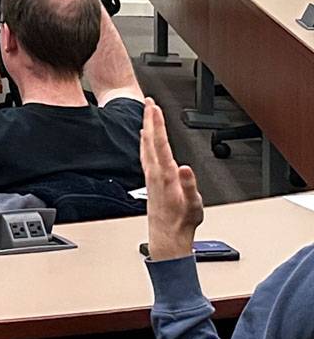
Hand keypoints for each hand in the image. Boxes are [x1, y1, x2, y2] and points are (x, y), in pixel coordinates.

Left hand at [140, 98, 202, 260]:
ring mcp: (151, 178)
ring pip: (146, 147)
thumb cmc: (182, 222)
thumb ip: (189, 186)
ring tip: (146, 115)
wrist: (167, 237)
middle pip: (150, 141)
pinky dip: (145, 144)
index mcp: (166, 176)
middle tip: (148, 101)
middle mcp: (155, 174)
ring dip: (146, 129)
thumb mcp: (193, 205)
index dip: (157, 124)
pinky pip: (146, 156)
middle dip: (149, 120)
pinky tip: (145, 141)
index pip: (160, 143)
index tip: (155, 107)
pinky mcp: (150, 182)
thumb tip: (185, 168)